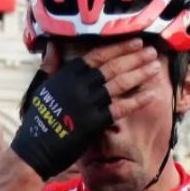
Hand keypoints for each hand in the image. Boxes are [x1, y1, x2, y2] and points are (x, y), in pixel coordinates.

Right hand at [10, 38, 159, 179]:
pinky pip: (121, 108)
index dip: (119, 47)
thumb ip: (50, 66)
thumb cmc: (38, 118)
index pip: (98, 55)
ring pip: (119, 84)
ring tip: (155, 66)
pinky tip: (151, 93)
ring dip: (139, 74)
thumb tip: (52, 44)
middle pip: (113, 66)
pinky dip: (137, 100)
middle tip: (152, 52)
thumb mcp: (41, 88)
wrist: (34, 149)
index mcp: (67, 75)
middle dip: (134, 57)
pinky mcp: (95, 123)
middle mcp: (79, 86)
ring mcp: (88, 104)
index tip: (135, 42)